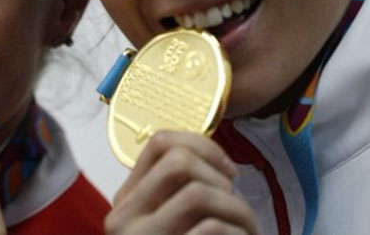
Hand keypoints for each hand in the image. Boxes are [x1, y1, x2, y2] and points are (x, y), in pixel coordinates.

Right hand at [105, 131, 258, 234]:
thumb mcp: (164, 226)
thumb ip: (174, 198)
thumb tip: (217, 164)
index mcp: (126, 202)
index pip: (159, 143)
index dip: (203, 146)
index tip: (228, 172)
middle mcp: (124, 217)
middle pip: (179, 162)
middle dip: (222, 178)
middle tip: (236, 209)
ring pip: (198, 192)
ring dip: (237, 209)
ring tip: (246, 231)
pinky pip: (210, 229)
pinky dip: (238, 234)